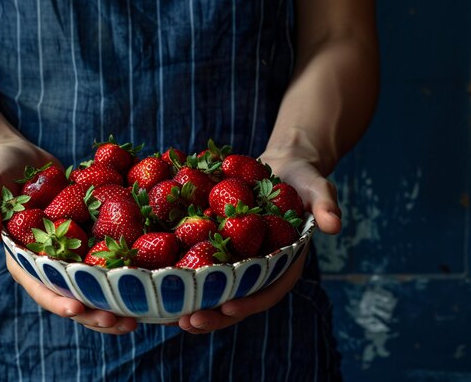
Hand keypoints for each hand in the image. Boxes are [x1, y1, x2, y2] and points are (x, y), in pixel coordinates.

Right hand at [0, 138, 137, 333]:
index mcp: (22, 258)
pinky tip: (147, 282)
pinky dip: (123, 274)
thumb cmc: (0, 170)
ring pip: (93, 288)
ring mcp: (69, 254)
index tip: (78, 307)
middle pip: (72, 297)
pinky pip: (105, 261)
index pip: (40, 287)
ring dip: (114, 304)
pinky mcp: (86, 241)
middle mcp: (47, 263)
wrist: (22, 157)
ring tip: (140, 315)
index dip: (58, 301)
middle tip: (122, 322)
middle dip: (95, 314)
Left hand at [177, 151, 340, 333]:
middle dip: (213, 315)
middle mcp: (260, 269)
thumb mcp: (318, 187)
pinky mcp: (219, 248)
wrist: (281, 168)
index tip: (228, 308)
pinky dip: (180, 274)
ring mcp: (238, 262)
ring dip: (191, 303)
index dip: (249, 303)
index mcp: (284, 264)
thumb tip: (334, 226)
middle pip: (236, 299)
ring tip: (165, 314)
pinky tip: (155, 280)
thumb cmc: (303, 179)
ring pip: (214, 290)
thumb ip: (326, 205)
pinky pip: (199, 264)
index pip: (268, 291)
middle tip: (188, 322)